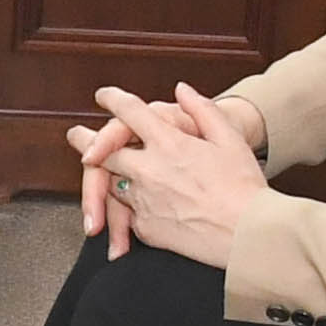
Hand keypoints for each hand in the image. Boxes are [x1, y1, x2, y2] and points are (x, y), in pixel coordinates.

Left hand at [82, 82, 265, 268]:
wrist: (250, 236)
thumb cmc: (245, 187)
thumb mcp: (230, 140)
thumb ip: (203, 111)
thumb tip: (182, 90)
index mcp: (169, 143)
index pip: (130, 112)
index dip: (113, 100)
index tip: (103, 96)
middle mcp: (149, 170)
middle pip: (103, 151)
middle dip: (85, 141)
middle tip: (75, 136)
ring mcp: (144, 200)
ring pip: (112, 184)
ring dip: (107, 176)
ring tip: (97, 171)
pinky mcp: (147, 229)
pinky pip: (128, 215)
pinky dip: (128, 208)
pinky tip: (130, 208)